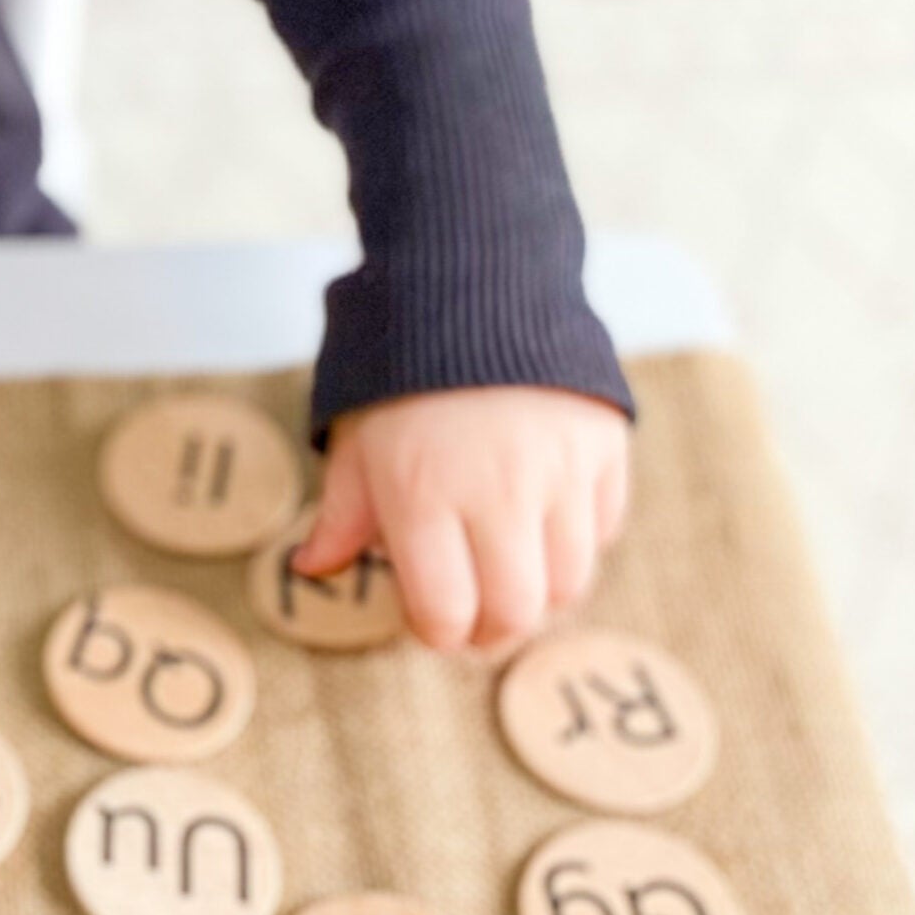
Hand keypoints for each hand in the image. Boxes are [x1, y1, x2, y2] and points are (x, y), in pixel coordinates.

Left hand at [292, 386, 630, 652]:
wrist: (473, 282)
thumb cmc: (399, 370)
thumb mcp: (354, 440)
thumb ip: (341, 515)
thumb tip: (311, 570)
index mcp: (421, 494)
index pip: (445, 612)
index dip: (437, 631)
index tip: (431, 619)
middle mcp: (497, 490)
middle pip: (516, 612)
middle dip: (491, 628)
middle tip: (475, 615)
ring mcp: (560, 471)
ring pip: (569, 582)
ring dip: (538, 591)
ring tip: (508, 568)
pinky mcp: (604, 447)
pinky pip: (602, 529)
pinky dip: (575, 540)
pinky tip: (542, 517)